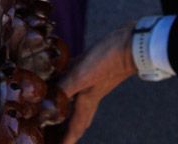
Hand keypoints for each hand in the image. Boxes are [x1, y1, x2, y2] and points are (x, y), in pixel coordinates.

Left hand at [61, 24, 136, 142]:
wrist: (133, 44)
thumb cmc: (108, 61)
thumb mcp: (81, 76)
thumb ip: (63, 88)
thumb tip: (44, 102)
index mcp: (87, 102)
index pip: (74, 128)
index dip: (66, 141)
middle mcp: (89, 94)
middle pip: (77, 118)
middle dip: (67, 129)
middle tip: (55, 135)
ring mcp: (92, 81)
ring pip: (75, 100)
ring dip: (65, 107)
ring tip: (53, 109)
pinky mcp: (93, 67)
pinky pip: (75, 81)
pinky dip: (66, 83)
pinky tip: (60, 75)